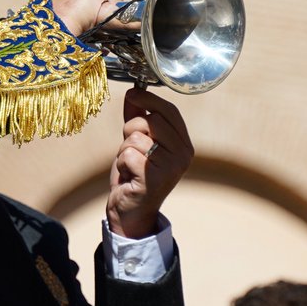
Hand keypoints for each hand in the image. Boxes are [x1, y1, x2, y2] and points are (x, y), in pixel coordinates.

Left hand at [30, 0, 123, 36]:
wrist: (40, 36)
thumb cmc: (71, 34)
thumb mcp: (98, 26)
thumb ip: (117, 18)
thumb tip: (137, 22)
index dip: (108, 12)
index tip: (99, 22)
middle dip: (88, 3)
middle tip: (80, 20)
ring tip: (67, 13)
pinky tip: (55, 6)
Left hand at [106, 88, 193, 239]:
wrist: (131, 212)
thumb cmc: (135, 176)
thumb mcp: (139, 144)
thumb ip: (138, 119)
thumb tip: (133, 93)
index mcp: (184, 145)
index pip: (170, 111)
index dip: (149, 99)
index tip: (132, 93)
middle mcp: (183, 155)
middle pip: (152, 120)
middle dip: (132, 128)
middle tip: (130, 147)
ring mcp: (171, 168)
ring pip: (137, 137)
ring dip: (125, 149)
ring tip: (131, 165)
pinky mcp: (154, 179)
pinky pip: (128, 154)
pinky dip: (122, 162)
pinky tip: (128, 175)